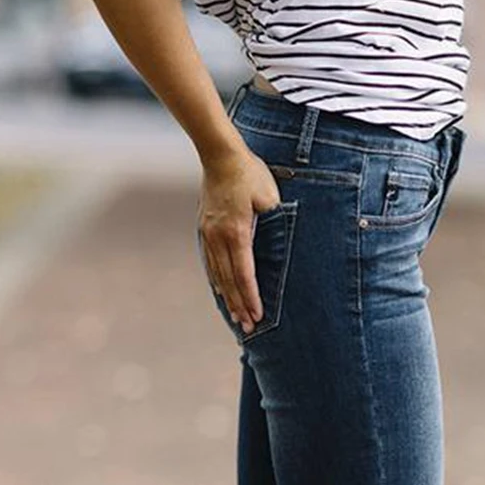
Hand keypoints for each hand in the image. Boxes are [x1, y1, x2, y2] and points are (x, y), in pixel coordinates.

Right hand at [198, 149, 280, 333]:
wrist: (220, 156)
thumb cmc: (250, 174)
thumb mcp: (270, 197)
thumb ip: (274, 223)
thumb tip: (280, 246)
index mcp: (237, 232)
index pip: (245, 274)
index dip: (252, 298)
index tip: (258, 315)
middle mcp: (219, 238)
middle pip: (230, 281)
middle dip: (240, 306)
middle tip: (249, 328)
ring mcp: (209, 235)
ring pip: (218, 275)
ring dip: (229, 298)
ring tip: (237, 318)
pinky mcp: (205, 230)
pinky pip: (211, 263)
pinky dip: (218, 281)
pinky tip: (222, 293)